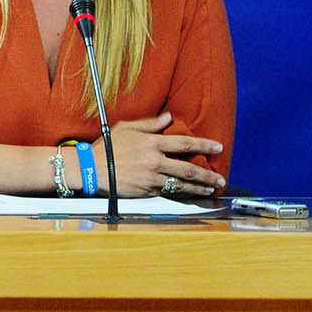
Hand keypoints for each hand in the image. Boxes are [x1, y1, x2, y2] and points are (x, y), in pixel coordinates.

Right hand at [108, 113, 225, 196]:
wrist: (91, 168)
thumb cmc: (106, 147)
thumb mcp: (126, 128)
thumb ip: (150, 123)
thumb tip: (168, 117)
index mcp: (152, 143)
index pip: (185, 143)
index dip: (204, 145)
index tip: (218, 147)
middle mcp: (155, 161)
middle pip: (189, 169)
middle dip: (208, 175)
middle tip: (220, 179)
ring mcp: (151, 178)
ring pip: (181, 184)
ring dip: (199, 188)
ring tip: (210, 190)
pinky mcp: (145, 191)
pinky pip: (167, 192)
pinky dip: (180, 194)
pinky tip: (189, 194)